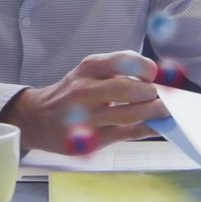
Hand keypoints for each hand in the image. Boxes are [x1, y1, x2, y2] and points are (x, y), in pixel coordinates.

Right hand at [0, 51, 170, 153]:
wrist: (37, 119)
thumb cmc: (70, 94)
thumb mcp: (86, 73)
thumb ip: (117, 72)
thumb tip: (158, 79)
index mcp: (86, 69)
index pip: (121, 61)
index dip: (144, 67)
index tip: (154, 74)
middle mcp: (83, 91)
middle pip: (126, 89)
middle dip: (150, 92)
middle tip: (158, 95)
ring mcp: (86, 118)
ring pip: (129, 114)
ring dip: (153, 112)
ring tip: (163, 110)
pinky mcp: (90, 140)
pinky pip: (127, 134)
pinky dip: (147, 129)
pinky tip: (156, 126)